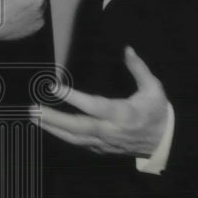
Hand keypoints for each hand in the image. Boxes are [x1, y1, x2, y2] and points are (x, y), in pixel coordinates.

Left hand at [30, 47, 167, 155]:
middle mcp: (110, 130)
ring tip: (34, 117)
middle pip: (77, 126)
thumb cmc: (157, 112)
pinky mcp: (101, 149)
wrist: (164, 142)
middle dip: (53, 118)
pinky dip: (61, 135)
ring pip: (74, 137)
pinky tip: (48, 127)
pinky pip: (77, 143)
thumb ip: (138, 68)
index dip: (73, 97)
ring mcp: (104, 142)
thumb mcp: (154, 88)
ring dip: (52, 128)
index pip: (93, 105)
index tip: (54, 88)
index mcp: (122, 114)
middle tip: (33, 109)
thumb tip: (127, 49)